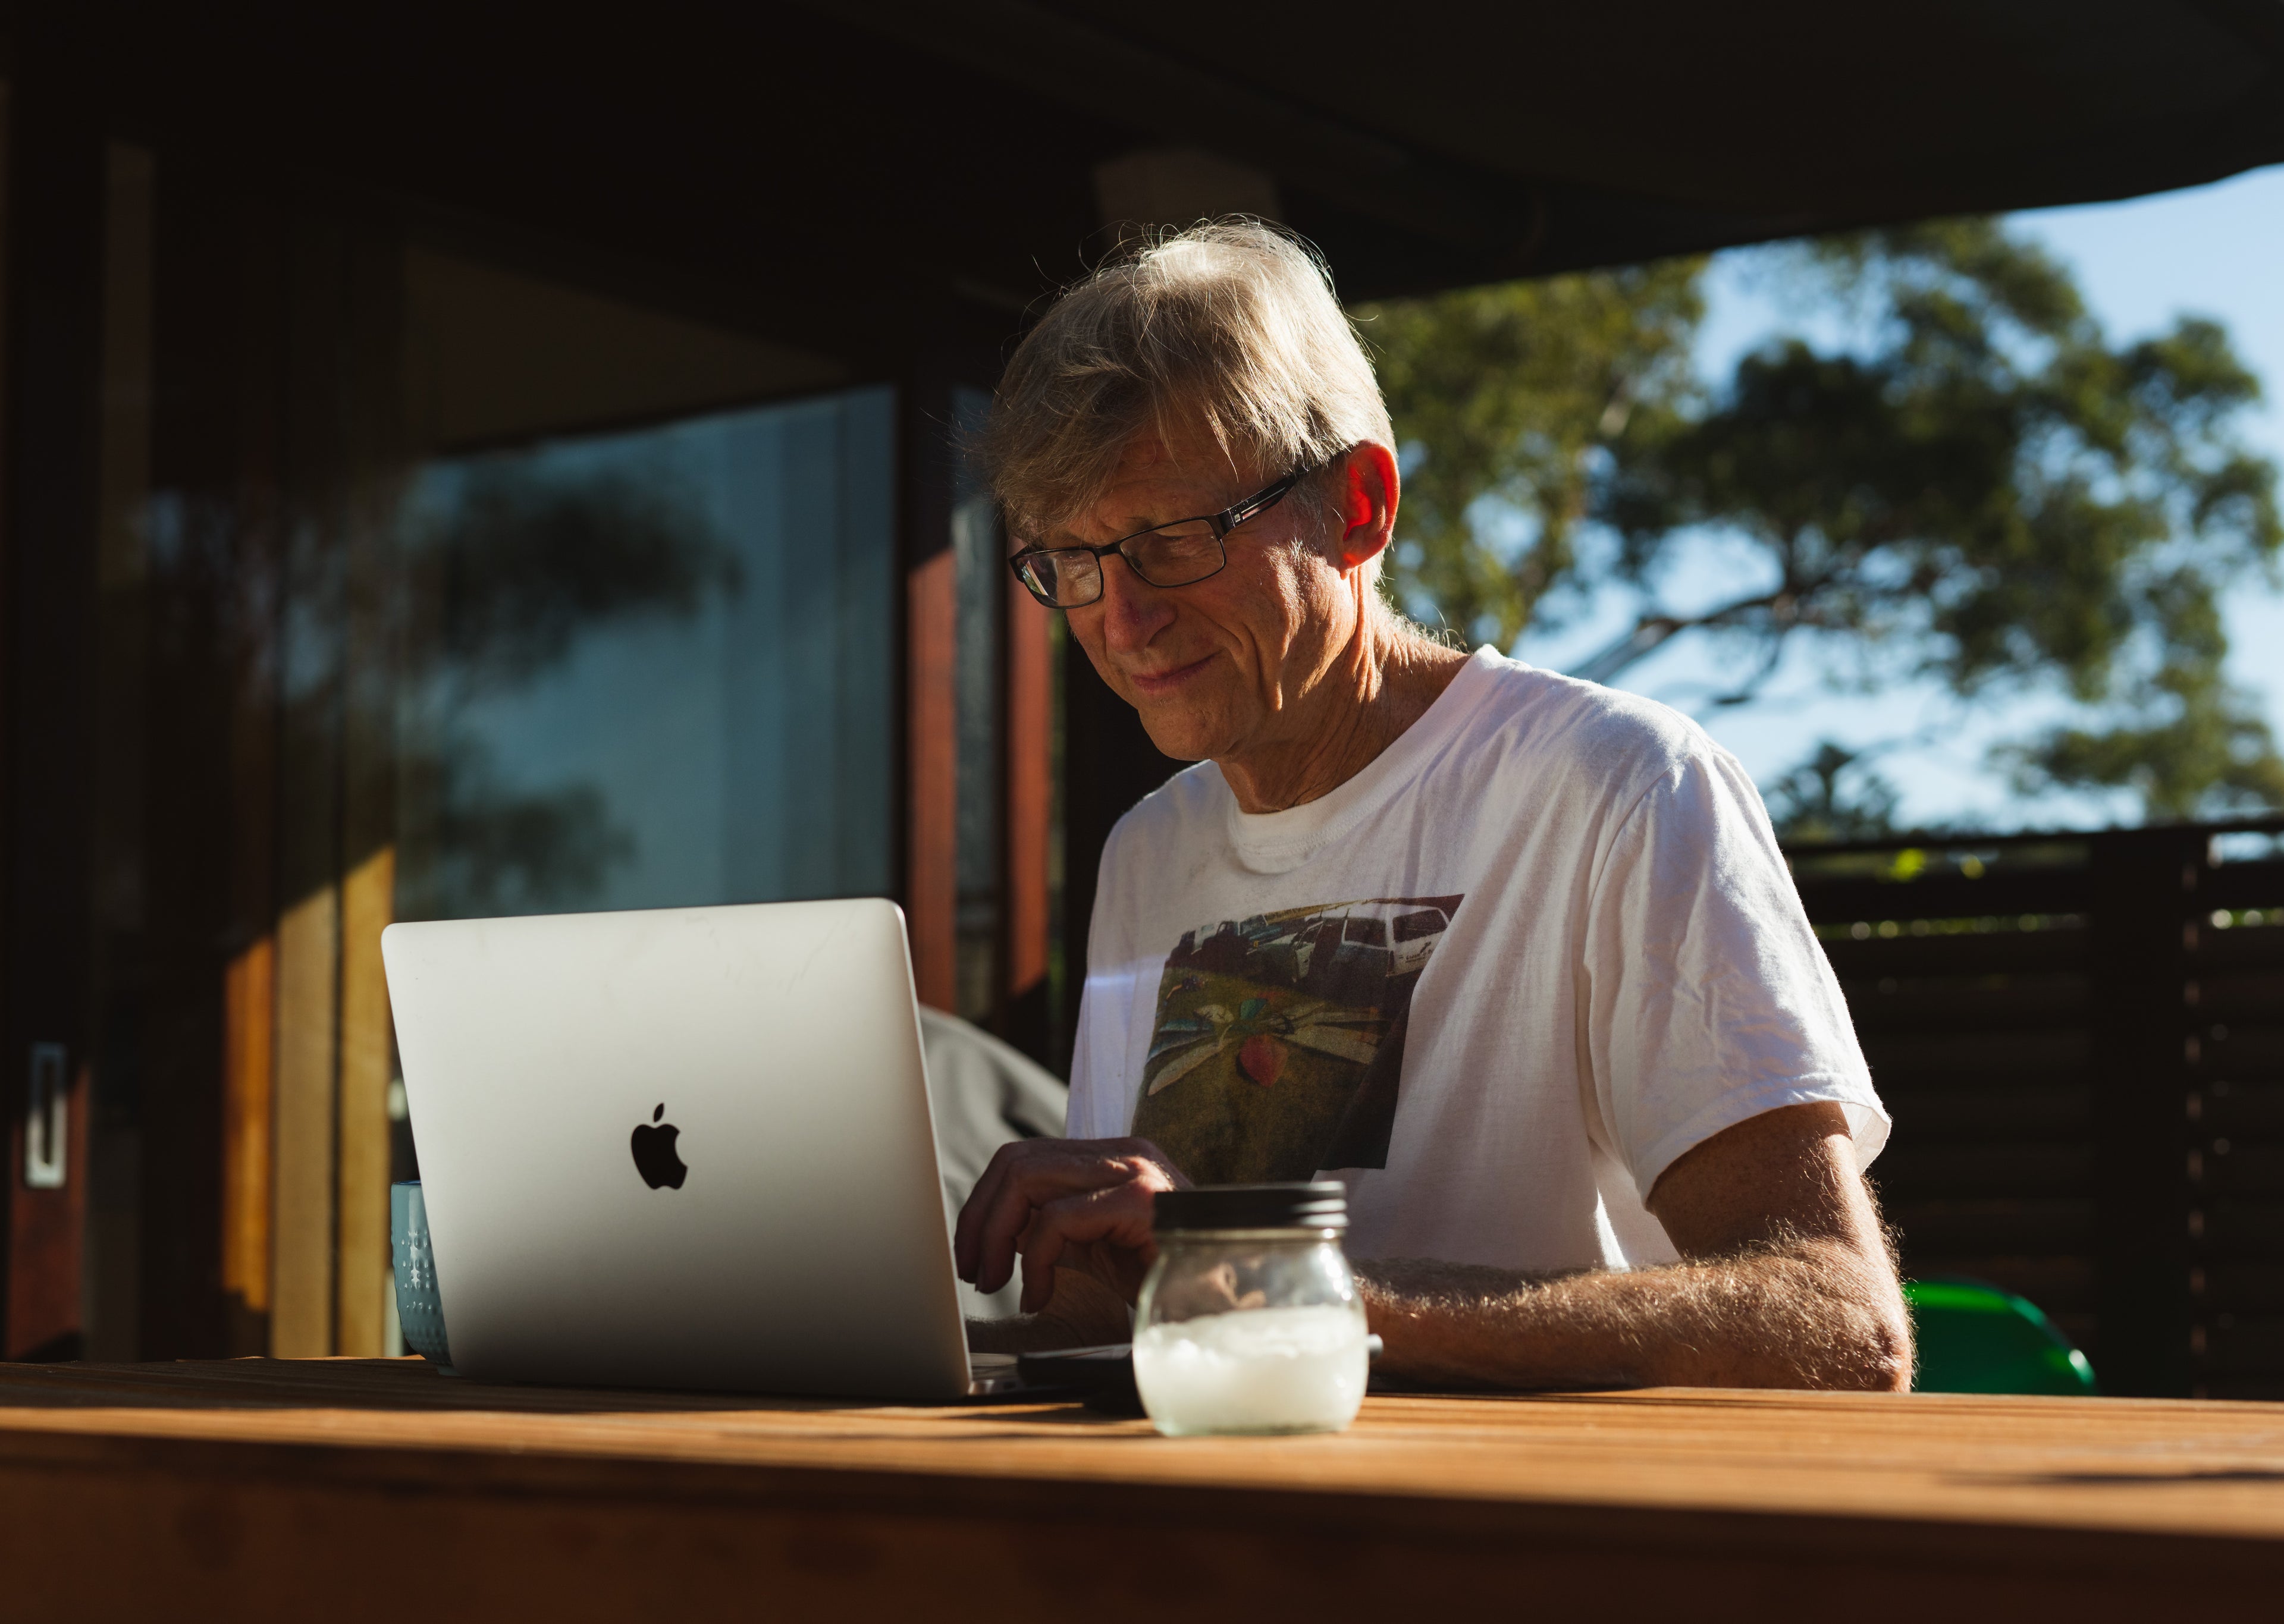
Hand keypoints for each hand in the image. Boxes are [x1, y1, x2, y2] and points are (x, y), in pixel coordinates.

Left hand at [953, 1138, 1190, 1312]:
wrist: (1224, 1311)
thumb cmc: (1163, 1285)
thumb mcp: (1096, 1250)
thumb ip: (1053, 1230)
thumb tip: (994, 1232)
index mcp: (1114, 1159)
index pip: (1027, 1157)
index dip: (984, 1204)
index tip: (971, 1254)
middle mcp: (1124, 1153)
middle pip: (1017, 1160)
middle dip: (978, 1218)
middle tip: (972, 1272)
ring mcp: (1133, 1172)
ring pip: (1026, 1180)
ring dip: (994, 1236)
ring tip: (995, 1282)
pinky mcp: (1139, 1201)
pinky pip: (1055, 1221)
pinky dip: (1033, 1262)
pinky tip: (1038, 1296)